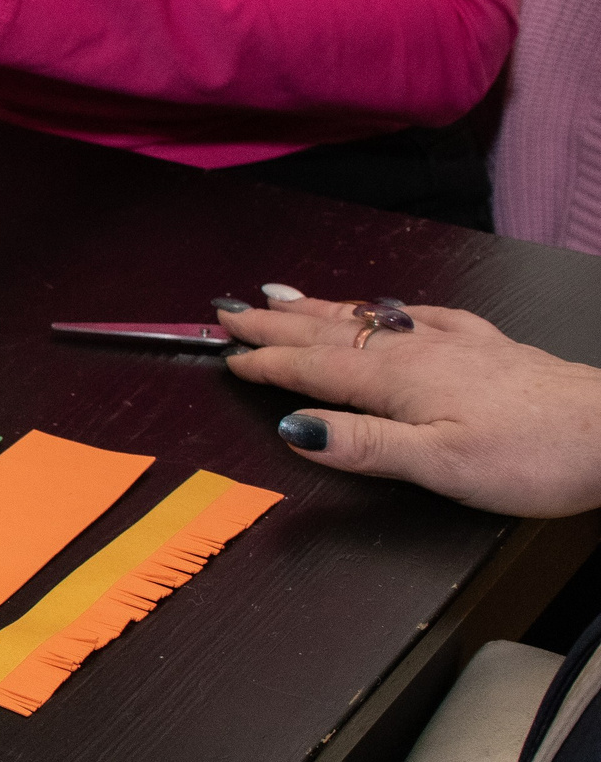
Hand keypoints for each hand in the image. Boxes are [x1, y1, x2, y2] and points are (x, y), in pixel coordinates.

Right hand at [219, 290, 600, 516]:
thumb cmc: (534, 456)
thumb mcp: (441, 465)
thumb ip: (365, 445)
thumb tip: (296, 428)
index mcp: (400, 381)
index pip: (315, 368)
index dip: (268, 363)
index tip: (227, 356)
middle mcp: (421, 352)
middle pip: (333, 333)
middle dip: (277, 323)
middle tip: (230, 310)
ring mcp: (457, 344)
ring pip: (372, 319)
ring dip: (321, 309)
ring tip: (283, 295)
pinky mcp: (490, 348)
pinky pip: (425, 316)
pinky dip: (392, 308)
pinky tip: (390, 307)